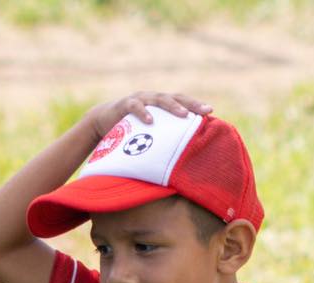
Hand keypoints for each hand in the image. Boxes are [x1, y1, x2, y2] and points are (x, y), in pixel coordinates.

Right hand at [83, 92, 213, 138]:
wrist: (102, 120)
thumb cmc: (131, 128)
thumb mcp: (150, 131)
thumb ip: (164, 135)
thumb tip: (183, 154)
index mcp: (162, 104)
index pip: (183, 102)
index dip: (196, 105)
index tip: (211, 111)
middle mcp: (154, 98)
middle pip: (176, 97)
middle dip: (191, 104)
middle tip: (205, 111)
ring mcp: (140, 99)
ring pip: (159, 100)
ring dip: (172, 107)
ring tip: (183, 115)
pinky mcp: (125, 104)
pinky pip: (135, 107)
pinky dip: (144, 113)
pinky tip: (151, 121)